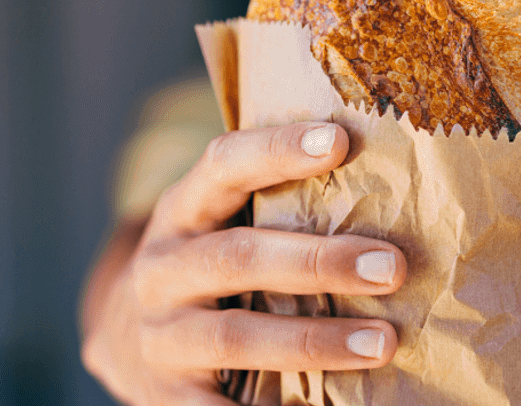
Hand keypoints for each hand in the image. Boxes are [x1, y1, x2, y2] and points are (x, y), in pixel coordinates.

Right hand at [80, 123, 406, 404]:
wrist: (124, 340)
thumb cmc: (214, 267)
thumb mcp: (226, 223)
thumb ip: (284, 205)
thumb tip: (395, 189)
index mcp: (183, 211)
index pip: (224, 165)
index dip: (276, 149)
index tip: (340, 139)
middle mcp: (163, 267)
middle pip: (239, 257)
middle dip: (319, 261)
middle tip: (391, 267)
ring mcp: (161, 333)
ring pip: (236, 336)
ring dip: (314, 341)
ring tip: (382, 343)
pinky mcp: (167, 394)